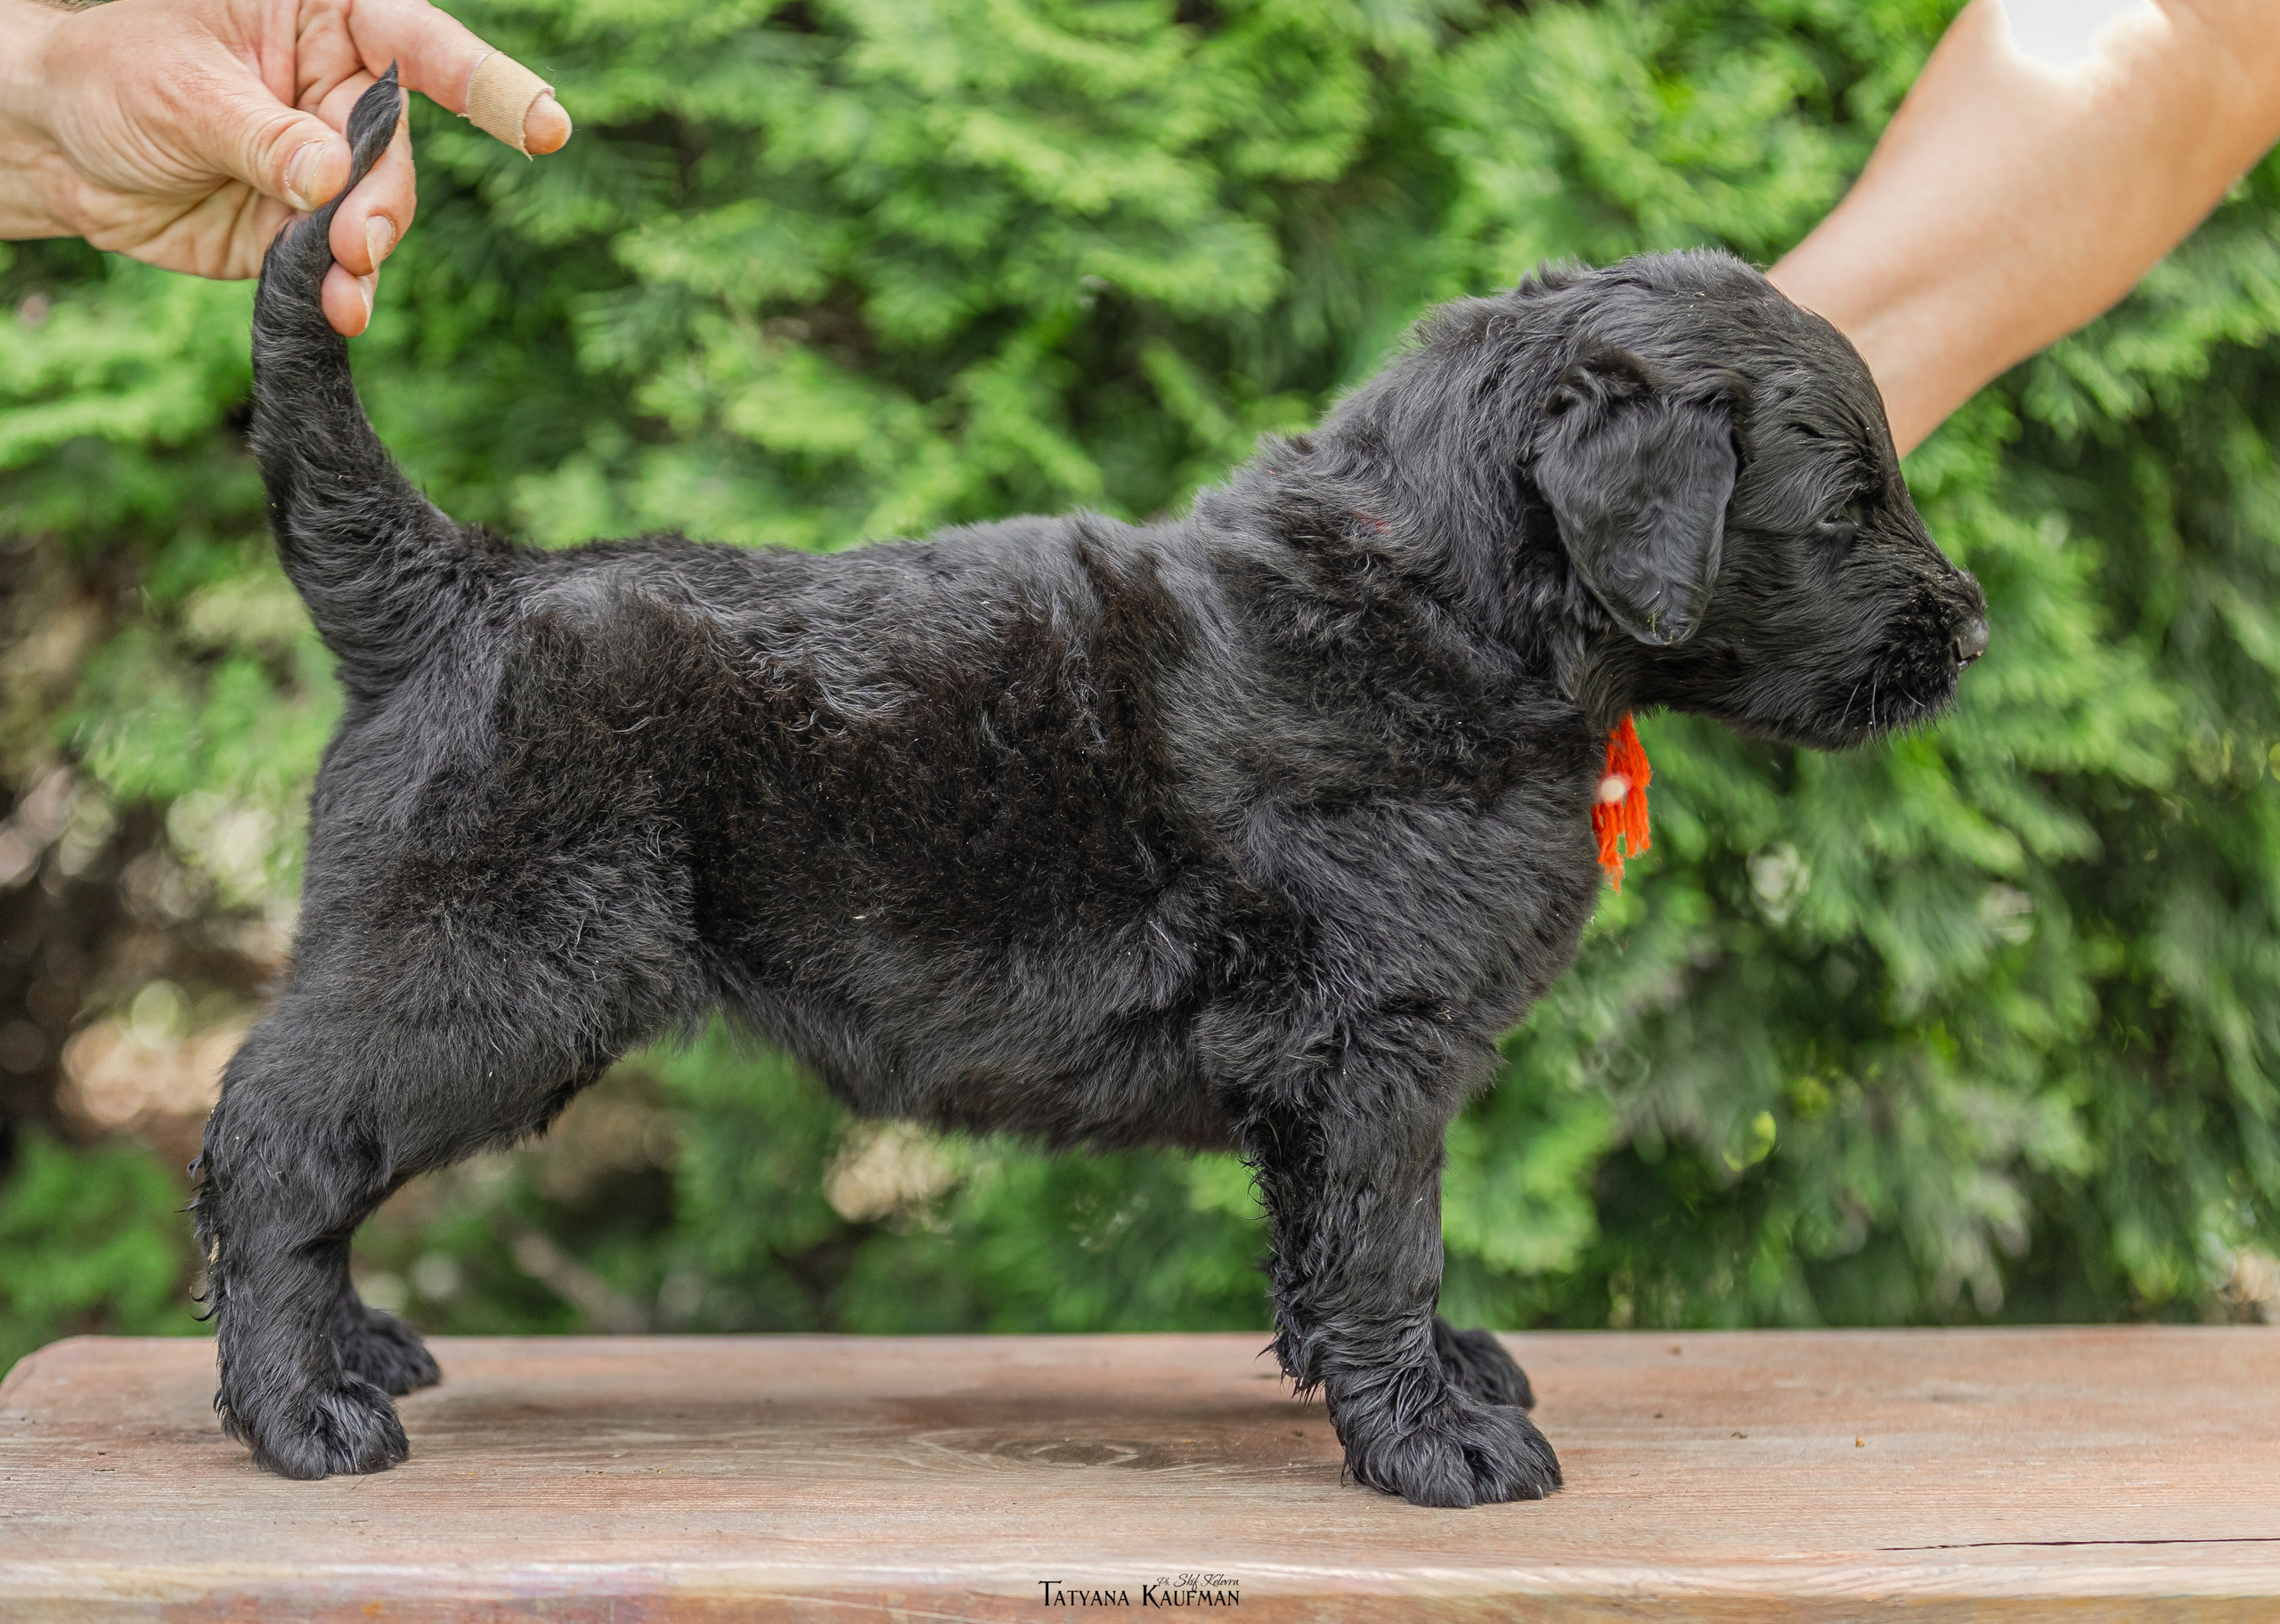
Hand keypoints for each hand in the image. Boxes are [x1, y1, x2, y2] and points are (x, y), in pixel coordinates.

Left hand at [0, 0, 571, 336]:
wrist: (58, 150)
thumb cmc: (112, 79)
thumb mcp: (183, 91)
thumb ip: (265, 136)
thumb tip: (333, 178)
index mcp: (319, 21)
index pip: (416, 46)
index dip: (486, 84)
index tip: (544, 126)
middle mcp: (338, 91)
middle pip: (397, 150)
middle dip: (385, 200)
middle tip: (356, 239)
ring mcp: (329, 164)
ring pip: (382, 213)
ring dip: (368, 252)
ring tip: (344, 284)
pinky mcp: (308, 229)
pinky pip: (347, 264)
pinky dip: (348, 290)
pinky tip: (341, 308)